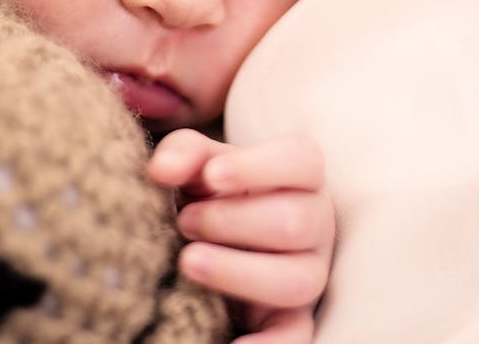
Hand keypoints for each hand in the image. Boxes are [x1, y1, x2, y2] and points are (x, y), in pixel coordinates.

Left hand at [148, 129, 334, 343]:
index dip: (259, 166)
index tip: (211, 175)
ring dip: (238, 272)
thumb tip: (163, 170)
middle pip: (296, 221)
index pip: (303, 161)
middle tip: (184, 221)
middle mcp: (315, 223)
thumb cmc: (209, 191)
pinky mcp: (294, 318)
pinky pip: (296, 338)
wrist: (208, 235)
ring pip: (298, 279)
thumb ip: (184, 153)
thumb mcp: (197, 165)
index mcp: (300, 175)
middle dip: (232, 221)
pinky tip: (230, 342)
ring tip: (187, 261)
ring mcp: (308, 272)